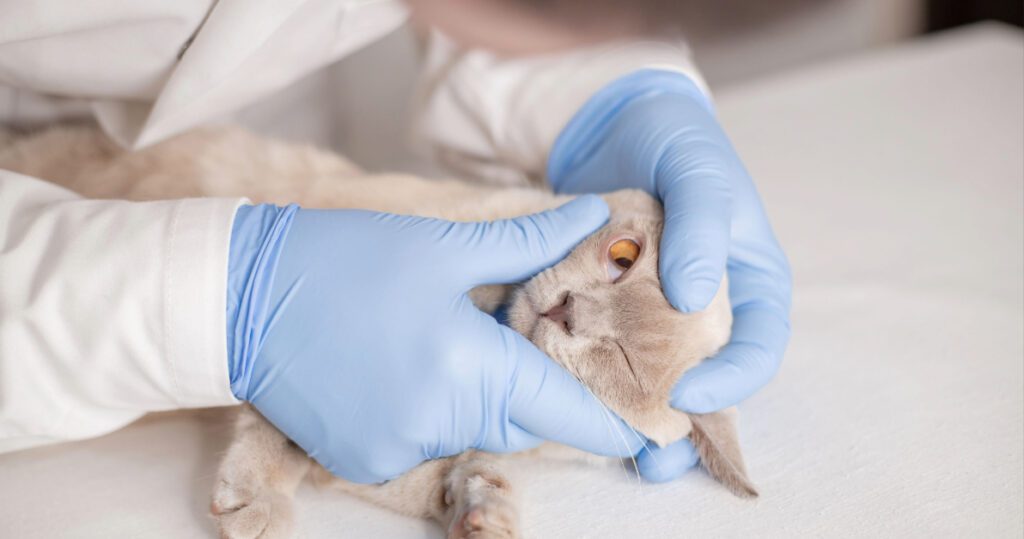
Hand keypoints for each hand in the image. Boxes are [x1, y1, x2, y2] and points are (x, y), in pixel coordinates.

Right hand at [225, 196, 643, 482]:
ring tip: (448, 338)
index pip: (565, 411)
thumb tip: (590, 218)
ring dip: (477, 393)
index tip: (649, 430)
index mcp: (469, 371)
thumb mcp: (442, 245)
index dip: (611, 421)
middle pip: (520, 418)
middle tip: (524, 341)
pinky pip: (425, 437)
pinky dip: (431, 408)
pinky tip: (403, 364)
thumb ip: (528, 243)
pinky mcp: (363, 460)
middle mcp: (439, 423)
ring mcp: (397, 450)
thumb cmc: (343, 262)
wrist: (237, 300)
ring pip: (471, 426)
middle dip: (533, 386)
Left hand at [548, 70, 791, 481]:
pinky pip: (603, 347)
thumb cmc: (678, 143)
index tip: (692, 396)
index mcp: (751, 286)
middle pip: (702, 379)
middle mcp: (707, 309)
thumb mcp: (700, 173)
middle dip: (677, 422)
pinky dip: (587, 369)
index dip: (733, 383)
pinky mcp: (609, 309)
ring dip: (628, 409)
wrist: (619, 125)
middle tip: (648, 458)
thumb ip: (704, 226)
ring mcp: (655, 313)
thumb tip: (693, 296)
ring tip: (603, 441)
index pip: (757, 351)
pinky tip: (562, 387)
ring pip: (650, 373)